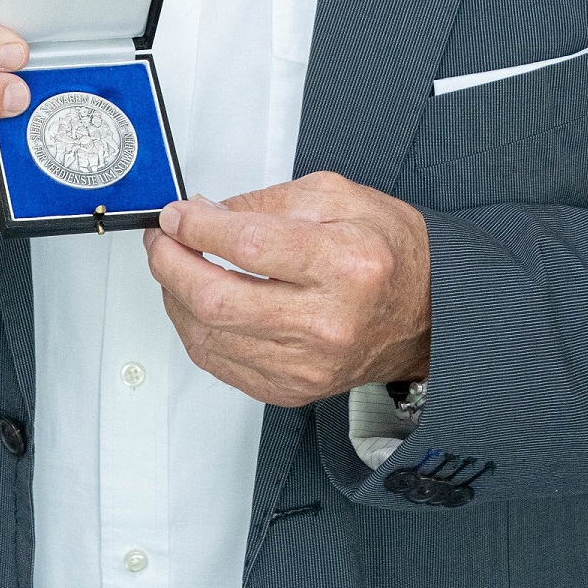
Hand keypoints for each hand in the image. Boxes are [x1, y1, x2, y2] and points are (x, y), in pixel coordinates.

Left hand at [141, 171, 430, 407]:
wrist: (427, 312)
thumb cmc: (388, 252)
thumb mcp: (338, 197)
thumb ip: (267, 202)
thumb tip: (206, 212)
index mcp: (344, 264)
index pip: (247, 245)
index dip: (197, 226)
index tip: (176, 214)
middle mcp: (326, 321)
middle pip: (218, 299)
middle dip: (170, 263)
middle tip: (160, 240)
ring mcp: (307, 365)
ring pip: (209, 336)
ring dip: (175, 297)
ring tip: (175, 266)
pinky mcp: (292, 390)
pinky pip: (221, 364)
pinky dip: (196, 330)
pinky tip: (195, 304)